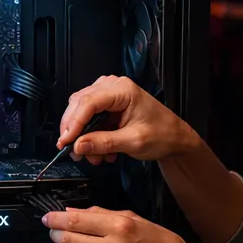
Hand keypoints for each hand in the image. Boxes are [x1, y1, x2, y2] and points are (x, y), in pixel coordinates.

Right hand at [56, 75, 197, 164]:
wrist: (176, 138)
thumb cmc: (163, 134)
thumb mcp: (133, 141)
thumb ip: (103, 143)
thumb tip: (79, 145)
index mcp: (123, 90)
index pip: (88, 102)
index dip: (73, 122)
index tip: (66, 141)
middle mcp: (114, 87)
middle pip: (80, 105)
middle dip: (75, 130)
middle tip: (74, 151)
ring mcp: (111, 95)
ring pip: (83, 113)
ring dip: (84, 136)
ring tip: (93, 156)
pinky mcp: (109, 106)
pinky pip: (91, 119)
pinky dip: (91, 136)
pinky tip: (100, 151)